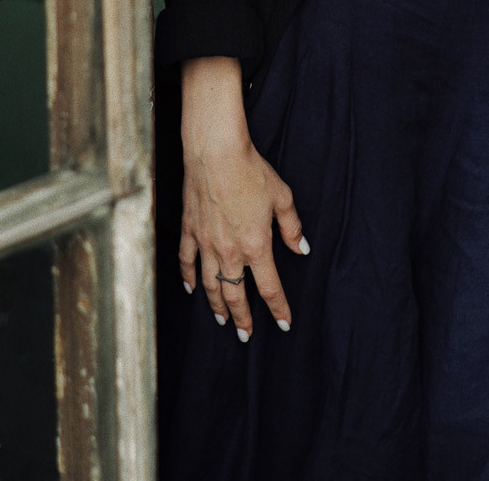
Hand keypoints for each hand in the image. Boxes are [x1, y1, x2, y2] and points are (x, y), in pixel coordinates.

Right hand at [178, 57, 308, 340]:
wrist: (215, 152)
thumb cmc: (250, 170)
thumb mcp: (282, 196)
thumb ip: (292, 226)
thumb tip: (301, 248)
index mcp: (256, 245)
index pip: (270, 287)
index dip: (278, 308)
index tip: (284, 324)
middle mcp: (229, 251)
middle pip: (236, 295)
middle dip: (243, 319)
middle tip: (246, 335)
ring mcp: (206, 243)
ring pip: (211, 285)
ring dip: (216, 306)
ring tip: (222, 321)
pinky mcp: (190, 231)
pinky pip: (187, 262)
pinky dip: (189, 279)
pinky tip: (192, 289)